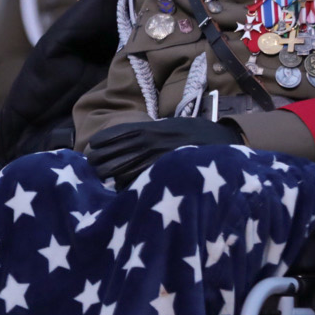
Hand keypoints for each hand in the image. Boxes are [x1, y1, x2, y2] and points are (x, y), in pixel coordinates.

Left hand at [83, 118, 240, 182]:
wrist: (222, 142)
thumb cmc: (195, 134)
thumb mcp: (169, 126)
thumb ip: (148, 132)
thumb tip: (128, 140)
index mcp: (147, 128)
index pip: (111, 136)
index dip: (99, 145)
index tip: (93, 150)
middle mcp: (147, 142)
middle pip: (109, 157)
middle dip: (99, 165)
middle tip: (97, 171)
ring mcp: (154, 159)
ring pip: (118, 172)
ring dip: (110, 178)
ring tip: (106, 181)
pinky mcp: (161, 172)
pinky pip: (136, 183)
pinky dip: (127, 187)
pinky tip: (124, 188)